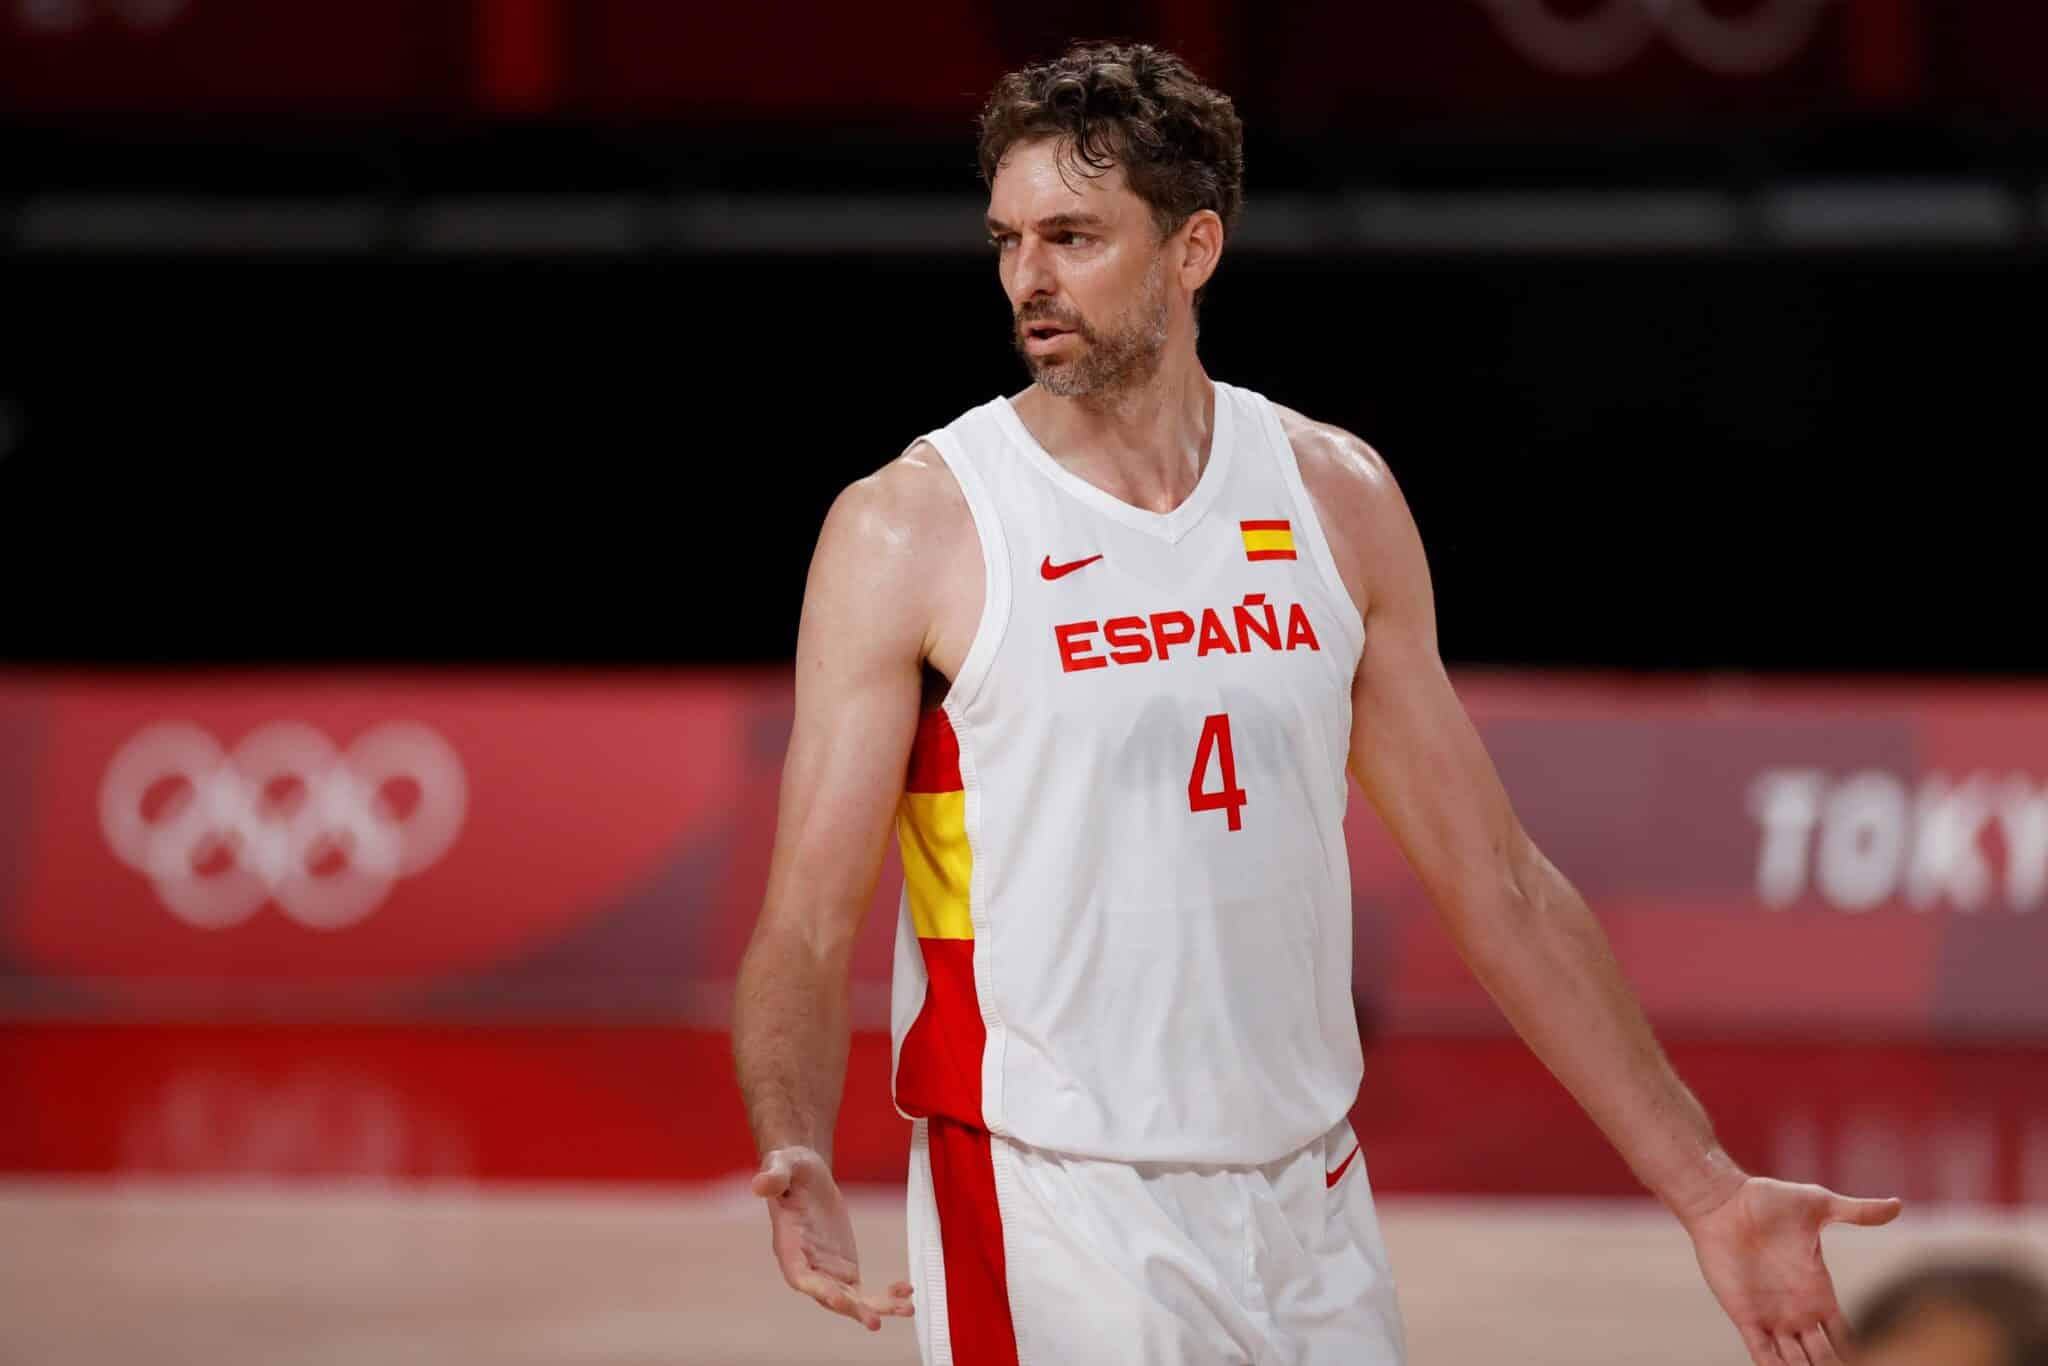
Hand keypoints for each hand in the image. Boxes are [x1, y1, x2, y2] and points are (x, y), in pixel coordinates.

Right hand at [752, 1145, 913, 1330]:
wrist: (806, 1175)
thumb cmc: (790, 1168)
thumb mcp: (783, 1164)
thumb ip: (774, 1177)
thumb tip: (760, 1184)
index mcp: (788, 1246)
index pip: (800, 1275)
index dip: (818, 1289)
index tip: (839, 1299)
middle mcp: (807, 1266)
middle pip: (828, 1296)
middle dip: (852, 1309)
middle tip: (875, 1319)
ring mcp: (826, 1272)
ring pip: (851, 1300)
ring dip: (877, 1308)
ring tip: (906, 1308)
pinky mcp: (844, 1269)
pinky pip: (864, 1292)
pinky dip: (884, 1296)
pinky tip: (906, 1292)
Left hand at [1684, 1175, 1901, 1364]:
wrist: (1723, 1200)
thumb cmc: (1768, 1200)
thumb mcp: (1819, 1205)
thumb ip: (1858, 1212)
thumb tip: (1898, 1205)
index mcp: (1821, 1294)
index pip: (1848, 1339)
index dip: (1862, 1355)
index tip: (1884, 1360)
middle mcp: (1799, 1312)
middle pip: (1824, 1359)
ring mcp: (1771, 1316)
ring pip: (1795, 1363)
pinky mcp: (1744, 1315)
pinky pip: (1761, 1353)